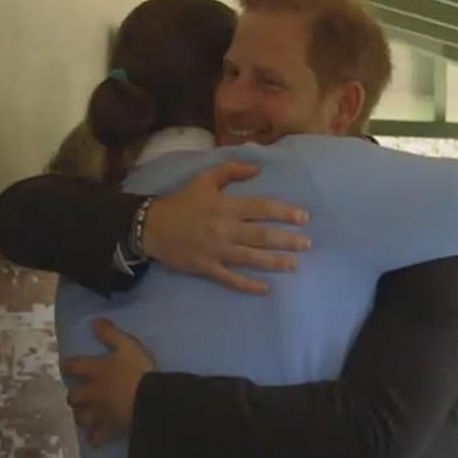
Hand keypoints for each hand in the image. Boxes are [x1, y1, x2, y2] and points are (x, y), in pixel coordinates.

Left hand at [64, 319, 154, 445]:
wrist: (151, 399)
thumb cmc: (140, 370)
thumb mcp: (128, 345)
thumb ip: (110, 334)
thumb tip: (94, 321)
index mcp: (95, 370)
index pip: (73, 366)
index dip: (69, 365)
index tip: (70, 366)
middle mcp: (91, 392)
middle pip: (73, 396)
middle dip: (75, 394)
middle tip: (80, 393)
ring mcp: (99, 412)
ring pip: (81, 417)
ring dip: (82, 415)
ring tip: (86, 414)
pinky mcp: (109, 428)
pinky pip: (96, 438)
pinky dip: (94, 438)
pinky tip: (96, 438)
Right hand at [142, 160, 310, 293]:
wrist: (150, 227)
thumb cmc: (180, 202)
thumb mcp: (204, 179)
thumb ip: (231, 170)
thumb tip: (258, 168)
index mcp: (226, 206)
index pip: (262, 208)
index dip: (284, 213)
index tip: (304, 218)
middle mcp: (225, 229)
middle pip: (262, 235)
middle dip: (287, 240)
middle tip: (307, 244)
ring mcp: (217, 250)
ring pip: (251, 258)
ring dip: (275, 262)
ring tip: (294, 265)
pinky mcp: (208, 268)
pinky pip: (231, 279)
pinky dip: (248, 285)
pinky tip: (265, 289)